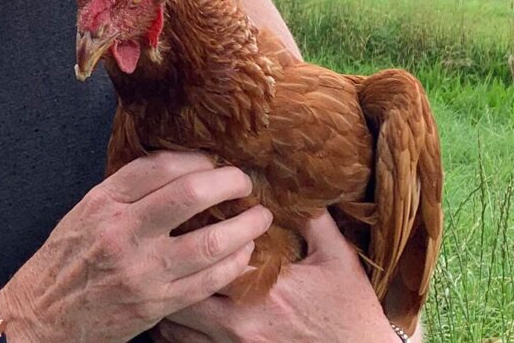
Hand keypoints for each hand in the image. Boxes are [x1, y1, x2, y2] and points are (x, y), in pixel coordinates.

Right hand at [0, 151, 274, 342]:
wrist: (41, 315)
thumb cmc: (64, 261)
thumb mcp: (84, 214)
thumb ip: (124, 194)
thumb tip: (175, 173)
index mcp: (102, 203)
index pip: (158, 167)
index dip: (196, 159)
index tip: (213, 161)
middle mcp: (121, 232)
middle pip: (188, 195)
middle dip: (228, 183)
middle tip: (244, 182)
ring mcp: (140, 271)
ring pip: (208, 243)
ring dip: (244, 228)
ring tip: (260, 218)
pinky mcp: (155, 303)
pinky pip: (207, 281)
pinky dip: (233, 265)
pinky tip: (244, 254)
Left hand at [152, 210, 398, 342]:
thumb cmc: (351, 311)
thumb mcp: (338, 258)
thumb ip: (313, 220)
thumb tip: (291, 184)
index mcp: (261, 288)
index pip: (208, 253)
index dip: (192, 232)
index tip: (184, 216)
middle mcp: (240, 322)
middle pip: (180, 291)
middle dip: (168, 267)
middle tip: (163, 245)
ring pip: (175, 326)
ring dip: (167, 300)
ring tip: (164, 277)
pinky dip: (176, 331)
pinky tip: (177, 312)